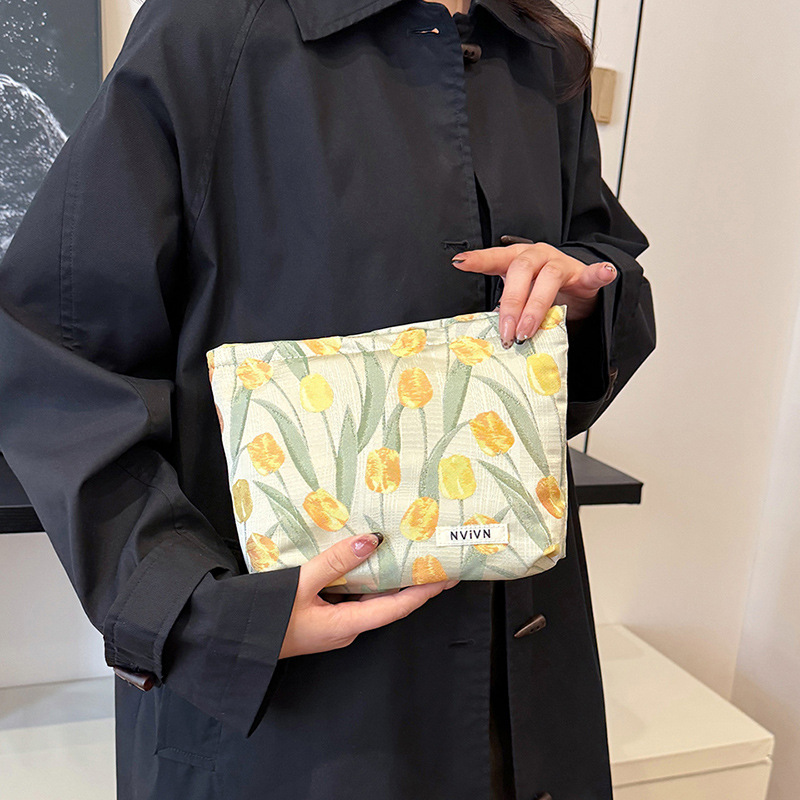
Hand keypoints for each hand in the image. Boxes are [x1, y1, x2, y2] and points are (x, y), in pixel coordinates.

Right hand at [278, 533, 457, 658]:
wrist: (234, 641)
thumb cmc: (265, 617)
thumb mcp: (300, 584)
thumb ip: (336, 561)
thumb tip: (371, 541)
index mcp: (347, 625)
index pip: (398, 608)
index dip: (425, 591)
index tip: (448, 576)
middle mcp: (347, 627)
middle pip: (389, 604)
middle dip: (414, 583)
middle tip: (432, 558)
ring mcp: (335, 624)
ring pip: (371, 599)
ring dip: (390, 579)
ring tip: (407, 554)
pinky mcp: (324, 618)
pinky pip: (353, 597)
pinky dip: (365, 579)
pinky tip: (366, 560)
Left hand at [451, 241, 616, 347]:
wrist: (576, 289)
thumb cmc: (540, 292)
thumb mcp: (520, 297)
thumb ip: (507, 309)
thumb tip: (489, 335)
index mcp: (517, 259)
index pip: (496, 258)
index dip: (479, 260)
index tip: (460, 262)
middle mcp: (537, 256)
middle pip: (521, 270)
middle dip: (511, 303)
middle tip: (507, 331)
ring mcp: (561, 263)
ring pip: (548, 277)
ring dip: (536, 306)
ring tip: (528, 330)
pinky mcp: (583, 275)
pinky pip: (591, 273)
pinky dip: (598, 273)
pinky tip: (604, 272)